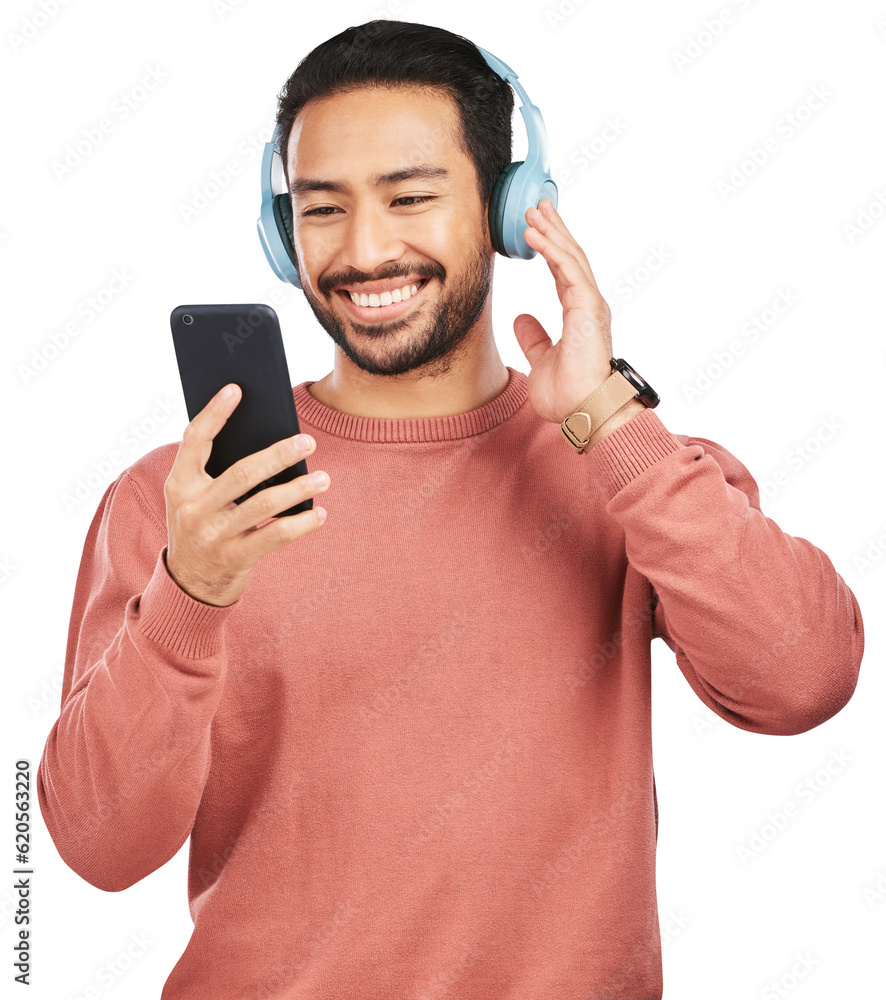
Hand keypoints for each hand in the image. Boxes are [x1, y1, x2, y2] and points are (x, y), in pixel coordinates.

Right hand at [164, 383, 329, 606]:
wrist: (189, 583)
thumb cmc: (202, 525)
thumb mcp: (196, 498)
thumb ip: (218, 472)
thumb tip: (267, 437)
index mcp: (180, 484)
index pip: (195, 440)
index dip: (214, 413)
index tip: (236, 389)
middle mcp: (193, 508)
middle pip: (241, 473)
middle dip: (278, 454)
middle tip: (307, 441)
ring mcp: (213, 535)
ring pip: (263, 504)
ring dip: (298, 488)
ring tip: (323, 477)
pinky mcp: (235, 558)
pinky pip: (275, 536)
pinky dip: (302, 523)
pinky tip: (320, 513)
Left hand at [514, 198, 640, 438]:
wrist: (585, 409)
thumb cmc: (570, 393)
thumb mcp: (542, 360)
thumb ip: (534, 338)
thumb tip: (521, 318)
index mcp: (579, 314)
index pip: (563, 272)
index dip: (550, 248)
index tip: (537, 228)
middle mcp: (588, 304)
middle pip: (569, 256)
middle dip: (553, 229)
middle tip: (537, 204)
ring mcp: (590, 304)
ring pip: (570, 256)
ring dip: (551, 230)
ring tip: (533, 209)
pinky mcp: (588, 307)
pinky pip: (568, 269)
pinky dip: (551, 248)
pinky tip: (535, 233)